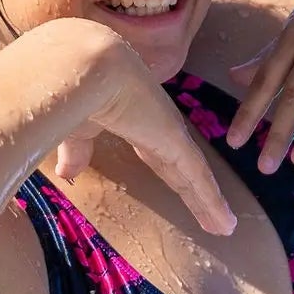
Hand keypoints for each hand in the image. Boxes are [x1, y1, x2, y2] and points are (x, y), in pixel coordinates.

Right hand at [47, 26, 234, 236]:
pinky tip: (224, 223)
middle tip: (214, 216)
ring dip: (209, 202)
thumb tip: (68, 173)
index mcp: (136, 121)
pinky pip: (198, 178)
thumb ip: (78, 151)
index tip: (183, 191)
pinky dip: (211, 201)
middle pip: (182, 169)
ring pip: (195, 177)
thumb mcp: (76, 128)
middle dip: (197, 193)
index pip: (160, 156)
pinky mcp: (175, 143)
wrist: (84, 67)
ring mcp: (170, 134)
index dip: (172, 174)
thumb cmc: (75, 90)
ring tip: (225, 227)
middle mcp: (159, 127)